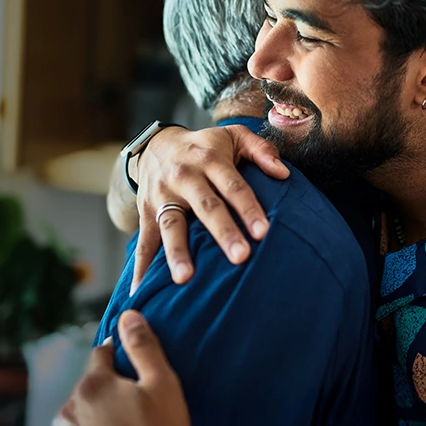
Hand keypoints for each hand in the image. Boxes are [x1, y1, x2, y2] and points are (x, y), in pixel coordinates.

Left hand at [52, 311, 201, 425]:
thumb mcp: (162, 381)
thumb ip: (141, 345)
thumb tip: (127, 315)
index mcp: (91, 386)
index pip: (101, 354)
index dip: (123, 360)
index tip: (140, 376)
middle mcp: (71, 408)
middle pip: (91, 379)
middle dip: (111, 383)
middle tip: (139, 401)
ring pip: (83, 402)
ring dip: (99, 403)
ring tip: (128, 418)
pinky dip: (92, 424)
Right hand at [132, 125, 287, 292]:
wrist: (156, 145)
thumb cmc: (206, 146)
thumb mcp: (234, 136)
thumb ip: (261, 150)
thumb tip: (284, 174)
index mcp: (209, 159)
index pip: (233, 185)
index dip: (248, 208)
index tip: (263, 232)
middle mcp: (184, 177)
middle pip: (205, 207)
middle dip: (222, 232)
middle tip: (240, 257)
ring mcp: (162, 196)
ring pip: (170, 225)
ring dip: (177, 251)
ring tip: (186, 278)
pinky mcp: (145, 212)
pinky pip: (144, 240)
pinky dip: (141, 266)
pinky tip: (143, 289)